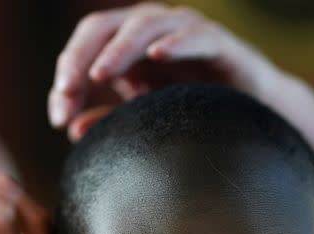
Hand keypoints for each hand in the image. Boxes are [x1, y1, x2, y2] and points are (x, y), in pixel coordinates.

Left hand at [48, 2, 313, 162]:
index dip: (67, 74)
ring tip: (101, 73)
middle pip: (105, 26)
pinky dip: (176, 41)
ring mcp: (185, 33)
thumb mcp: (146, 119)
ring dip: (120, 47)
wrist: (256, 117)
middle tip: (68, 88)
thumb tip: (72, 129)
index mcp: (129, 48)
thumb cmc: (197, 113)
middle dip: (81, 56)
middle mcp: (152, 33)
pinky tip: (157, 54)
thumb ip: (111, 121)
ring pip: (145, 23)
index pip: (86, 46)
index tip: (58, 115)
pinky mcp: (219, 43)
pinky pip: (196, 34)